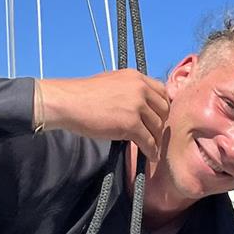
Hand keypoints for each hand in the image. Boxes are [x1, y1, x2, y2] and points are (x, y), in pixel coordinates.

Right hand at [39, 70, 169, 162]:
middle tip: (155, 135)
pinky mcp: (131, 124)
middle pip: (163, 110)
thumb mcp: (112, 83)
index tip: (158, 118)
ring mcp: (136, 106)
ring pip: (157, 127)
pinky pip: (148, 141)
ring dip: (156, 140)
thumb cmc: (84, 95)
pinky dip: (151, 151)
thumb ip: (129, 90)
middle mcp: (139, 88)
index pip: (161, 92)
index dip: (162, 107)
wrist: (69, 102)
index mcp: (136, 77)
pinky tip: (150, 156)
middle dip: (160, 124)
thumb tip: (138, 104)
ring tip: (153, 148)